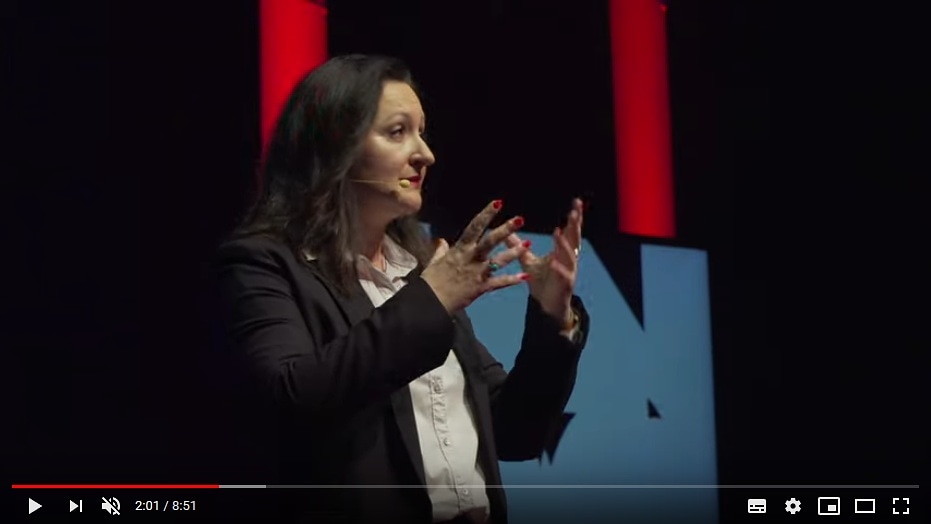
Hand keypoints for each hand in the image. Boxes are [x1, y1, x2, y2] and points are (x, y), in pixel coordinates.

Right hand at [421, 200, 530, 312]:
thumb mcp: (434, 262)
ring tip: (528, 244)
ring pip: (499, 261)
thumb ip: (440, 250)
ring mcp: (477, 273)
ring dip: (514, 253)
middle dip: (505, 229)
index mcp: (460, 249)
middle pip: (490, 241)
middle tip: (520, 219)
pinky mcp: (481, 288)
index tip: (498, 203)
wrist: (431, 301)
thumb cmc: (430, 281)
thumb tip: (441, 241)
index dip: (486, 214)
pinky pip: (499, 283)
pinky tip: (525, 277)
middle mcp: (471, 258)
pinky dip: (512, 280)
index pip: (474, 227)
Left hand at [505, 198, 583, 326]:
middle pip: (573, 238)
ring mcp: (568, 271)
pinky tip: (554, 262)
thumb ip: (518, 245)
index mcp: (562, 251)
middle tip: (575, 210)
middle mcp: (568, 259)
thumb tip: (508, 229)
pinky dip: (559, 269)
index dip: (573, 217)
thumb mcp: (528, 261)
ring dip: (564, 244)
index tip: (576, 202)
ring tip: (559, 231)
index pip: (569, 230)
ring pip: (569, 255)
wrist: (546, 307)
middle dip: (575, 224)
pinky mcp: (565, 285)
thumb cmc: (541, 282)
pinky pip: (563, 275)